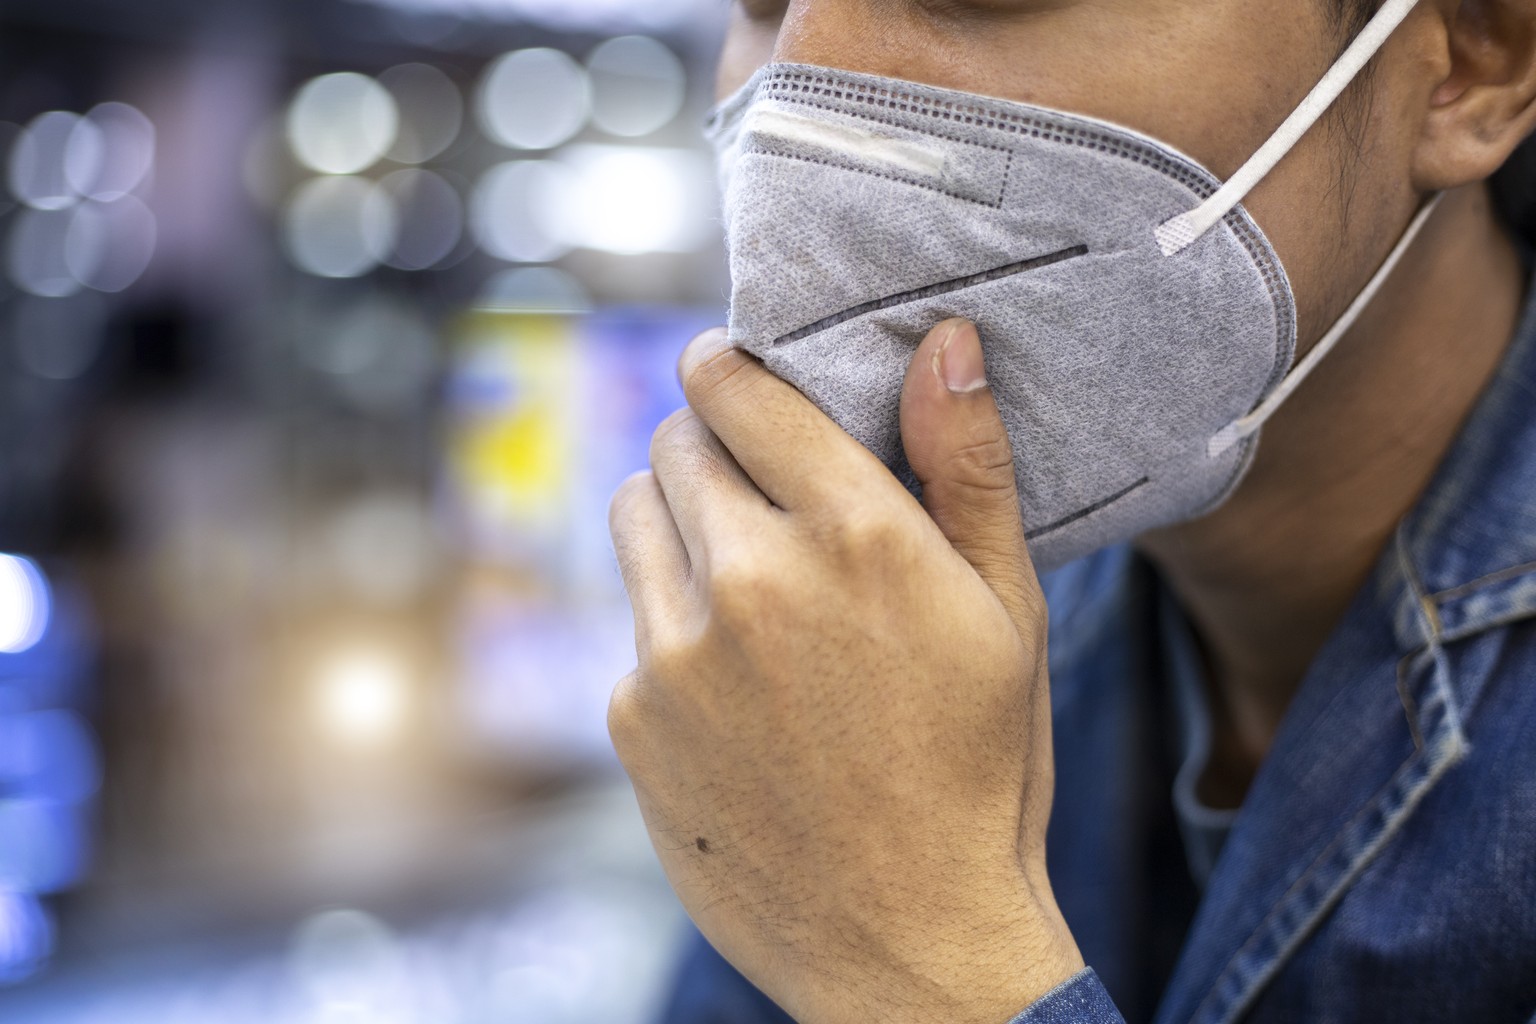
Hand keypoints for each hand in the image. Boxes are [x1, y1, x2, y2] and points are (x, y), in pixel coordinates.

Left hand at [608, 319, 1083, 1023]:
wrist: (910, 942)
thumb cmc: (979, 772)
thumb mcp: (1008, 613)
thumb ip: (969, 465)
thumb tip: (944, 340)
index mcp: (853, 535)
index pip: (737, 387)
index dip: (726, 364)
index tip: (730, 369)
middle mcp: (750, 578)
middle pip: (673, 441)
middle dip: (709, 442)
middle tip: (755, 482)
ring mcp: (675, 652)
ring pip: (633, 514)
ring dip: (676, 518)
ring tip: (741, 571)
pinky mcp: (632, 717)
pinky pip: (630, 620)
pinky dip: (669, 620)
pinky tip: (735, 679)